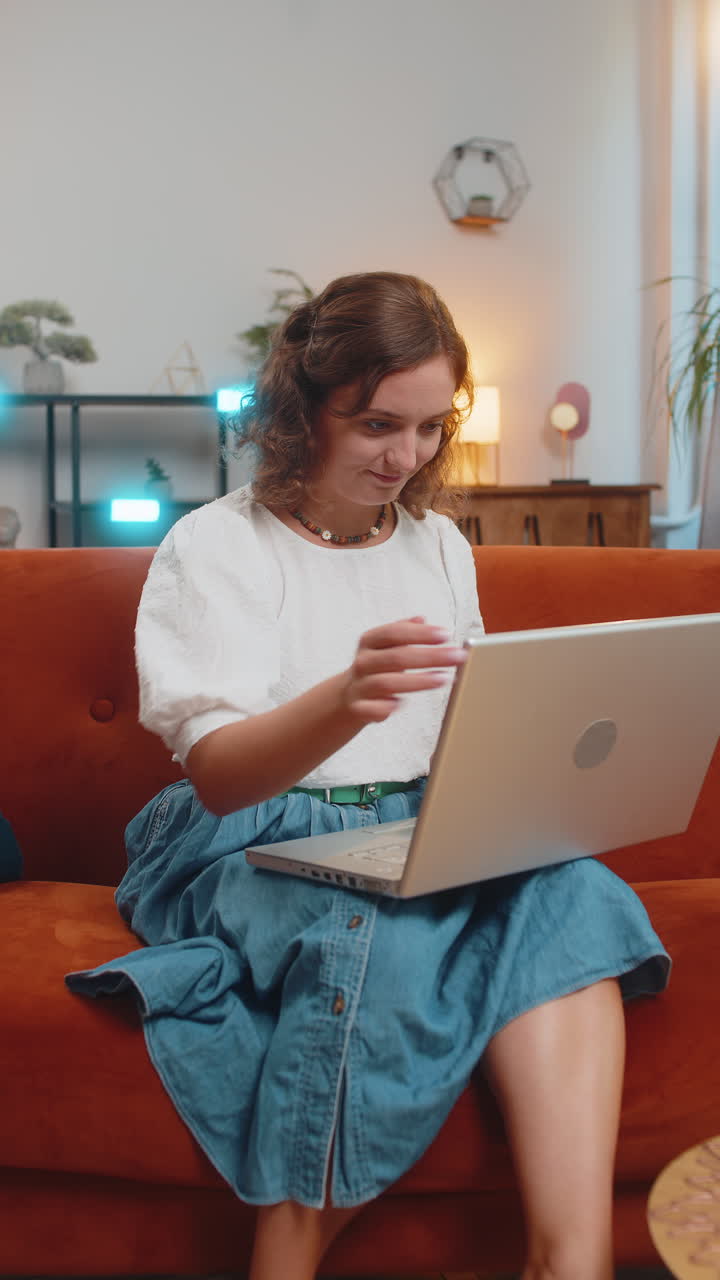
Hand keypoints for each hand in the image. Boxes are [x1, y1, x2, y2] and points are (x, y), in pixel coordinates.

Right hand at [341, 616, 466, 723]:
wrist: (348, 695)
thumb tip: (422, 619)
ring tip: (443, 678)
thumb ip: (404, 631)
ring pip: (387, 683)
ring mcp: (360, 685)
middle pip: (396, 657)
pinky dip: (386, 706)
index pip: (395, 633)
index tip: (446, 634)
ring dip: (418, 681)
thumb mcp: (386, 645)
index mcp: (370, 642)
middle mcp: (364, 662)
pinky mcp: (359, 708)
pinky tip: (403, 703)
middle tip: (456, 656)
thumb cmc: (376, 667)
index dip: (421, 633)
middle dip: (430, 656)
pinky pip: (371, 708)